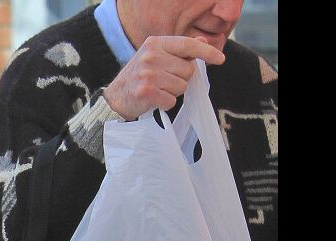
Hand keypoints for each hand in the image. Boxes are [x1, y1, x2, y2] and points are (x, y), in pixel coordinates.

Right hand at [104, 36, 224, 119]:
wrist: (114, 98)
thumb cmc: (138, 77)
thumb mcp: (156, 57)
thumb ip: (179, 50)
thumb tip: (203, 42)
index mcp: (155, 43)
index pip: (187, 45)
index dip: (206, 52)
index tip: (220, 59)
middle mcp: (151, 56)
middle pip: (187, 70)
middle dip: (181, 78)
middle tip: (164, 81)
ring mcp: (148, 75)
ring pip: (181, 86)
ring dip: (173, 92)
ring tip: (158, 90)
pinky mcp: (147, 93)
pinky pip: (172, 100)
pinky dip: (166, 103)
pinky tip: (154, 100)